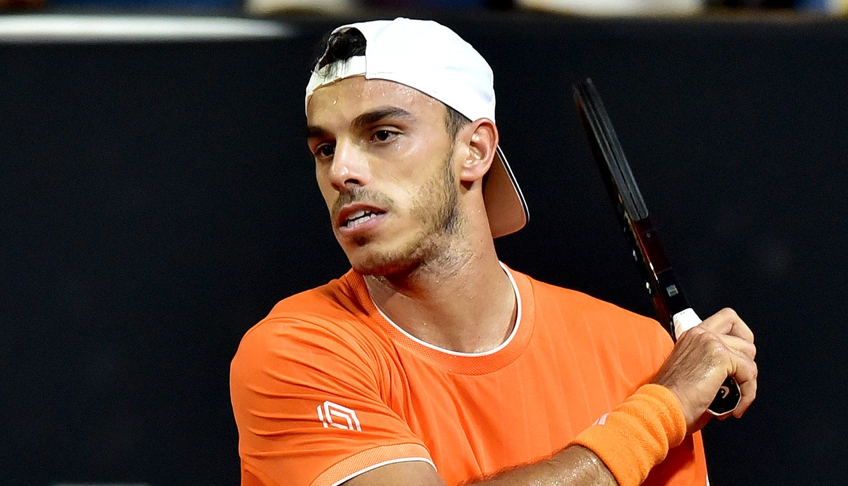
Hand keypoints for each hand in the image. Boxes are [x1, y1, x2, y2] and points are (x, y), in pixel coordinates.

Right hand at [652, 308, 757, 432]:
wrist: (663, 406)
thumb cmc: (671, 397)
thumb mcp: (689, 370)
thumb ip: (708, 362)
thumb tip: (733, 372)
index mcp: (692, 336)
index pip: (727, 320)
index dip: (739, 337)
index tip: (738, 359)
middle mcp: (701, 334)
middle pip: (744, 335)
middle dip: (748, 360)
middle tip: (739, 380)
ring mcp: (711, 342)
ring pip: (749, 356)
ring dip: (747, 382)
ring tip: (733, 400)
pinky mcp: (721, 357)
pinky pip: (749, 374)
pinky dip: (747, 395)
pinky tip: (734, 408)